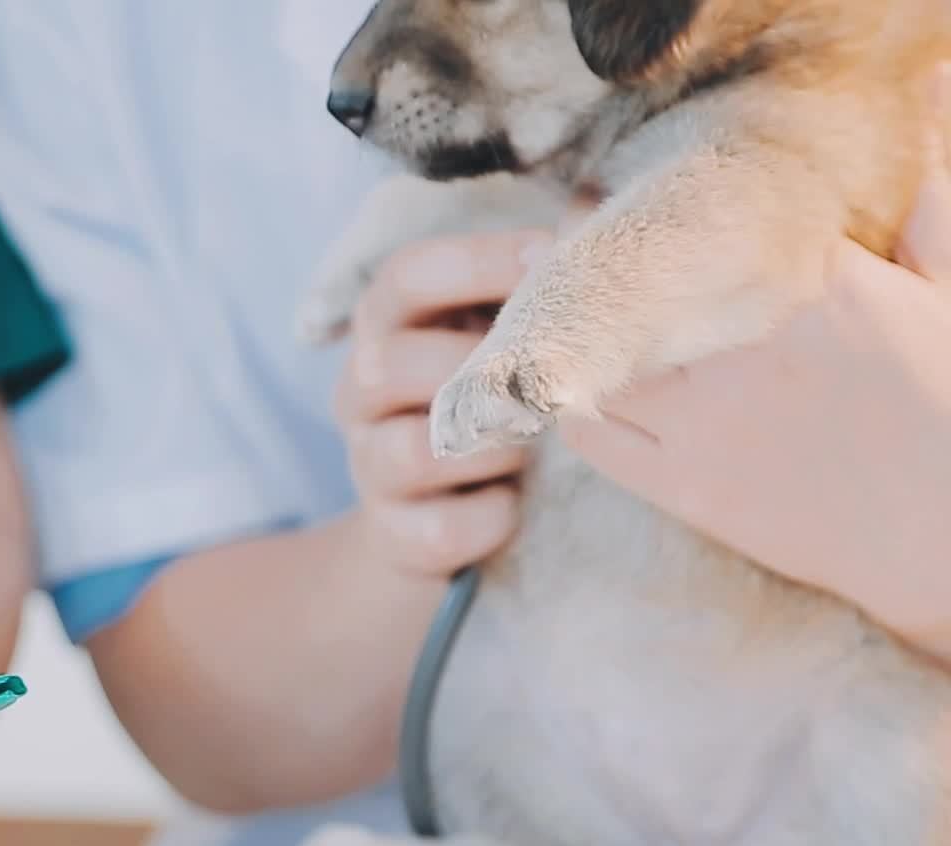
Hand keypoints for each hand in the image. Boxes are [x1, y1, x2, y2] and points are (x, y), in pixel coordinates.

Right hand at [332, 229, 552, 577]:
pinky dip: (489, 517)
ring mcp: (368, 465)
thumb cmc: (488, 406)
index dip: (475, 261)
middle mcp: (359, 393)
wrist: (433, 521)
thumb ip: (531, 288)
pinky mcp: (392, 533)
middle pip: (385, 363)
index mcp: (384, 329)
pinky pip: (439, 528)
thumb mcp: (499, 339)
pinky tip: (512, 504)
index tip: (551, 257)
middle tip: (547, 378)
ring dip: (490, 447)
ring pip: (411, 450)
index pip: (404, 276)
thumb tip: (593, 204)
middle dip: (477, 370)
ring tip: (530, 445)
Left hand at [561, 89, 950, 662]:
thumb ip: (928, 205)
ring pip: (603, 351)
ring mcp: (708, 421)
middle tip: (559, 227)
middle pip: (639, 283)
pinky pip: (595, 434)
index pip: (709, 226)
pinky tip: (552, 371)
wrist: (943, 536)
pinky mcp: (687, 487)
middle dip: (591, 249)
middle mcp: (746, 348)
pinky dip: (564, 397)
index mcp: (816, 289)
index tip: (619, 188)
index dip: (655, 202)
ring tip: (536, 279)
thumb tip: (937, 85)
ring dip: (562, 315)